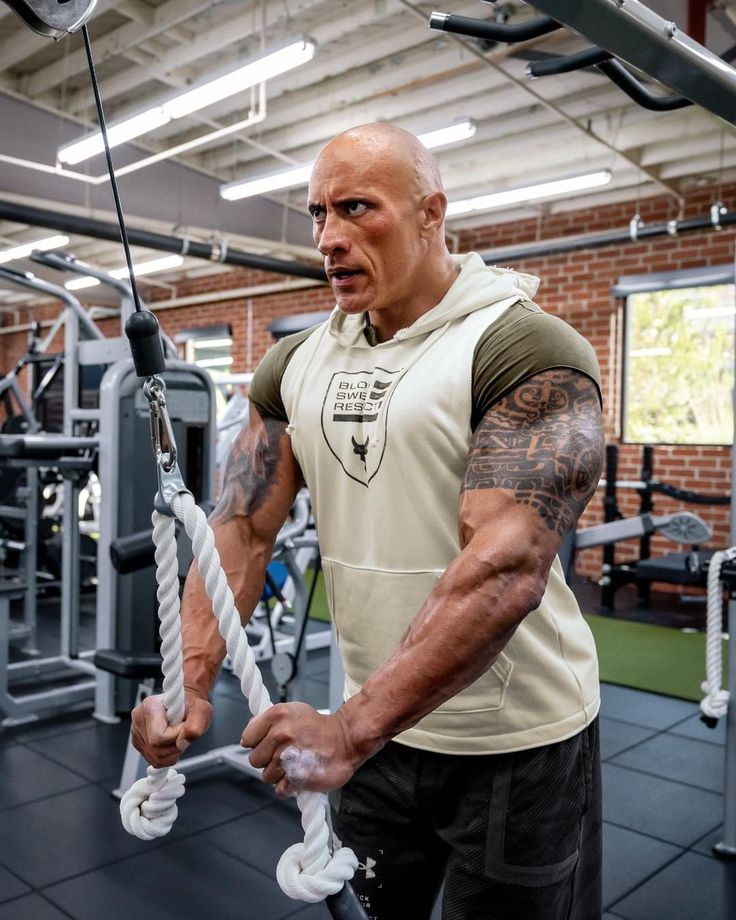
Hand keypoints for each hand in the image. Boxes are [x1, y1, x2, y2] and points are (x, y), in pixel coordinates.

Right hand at [130, 690, 212, 767]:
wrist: (186, 706)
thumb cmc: (192, 707)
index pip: (158, 737)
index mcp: (151, 706)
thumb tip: (181, 744)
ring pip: (155, 758)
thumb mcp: (202, 711)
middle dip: (175, 747)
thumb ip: (195, 727)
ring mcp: (137, 732)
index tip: (184, 726)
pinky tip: (172, 743)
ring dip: (172, 753)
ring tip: (177, 737)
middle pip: (155, 750)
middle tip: (183, 734)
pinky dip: (167, 757)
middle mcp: (139, 718)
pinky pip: (154, 760)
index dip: (176, 736)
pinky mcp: (139, 743)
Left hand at [241, 702, 370, 796]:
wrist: (346, 739)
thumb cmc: (318, 727)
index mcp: (277, 715)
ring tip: (295, 763)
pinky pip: (279, 789)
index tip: (268, 743)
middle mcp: (281, 734)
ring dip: (279, 774)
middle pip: (254, 760)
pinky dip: (288, 786)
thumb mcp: (292, 711)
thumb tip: (248, 734)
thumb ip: (267, 721)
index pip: (247, 738)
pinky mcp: (297, 777)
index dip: (257, 743)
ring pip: (266, 777)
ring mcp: (288, 756)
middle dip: (267, 760)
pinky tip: (299, 775)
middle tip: (285, 754)